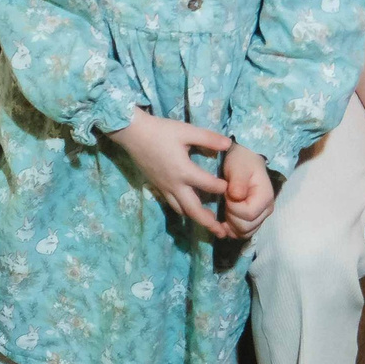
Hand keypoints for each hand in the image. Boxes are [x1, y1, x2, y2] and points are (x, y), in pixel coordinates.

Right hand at [109, 111, 233, 237]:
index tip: (232, 188)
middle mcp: (175, 184)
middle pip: (193, 210)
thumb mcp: (186, 131)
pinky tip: (189, 209)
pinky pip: (172, 204)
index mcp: (184, 171)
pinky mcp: (157, 186)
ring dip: (196, 218)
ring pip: (181, 210)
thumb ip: (208, 138)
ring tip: (208, 224)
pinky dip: (183, 210)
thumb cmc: (160, 131)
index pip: (209, 185)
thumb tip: (229, 144)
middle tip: (222, 233)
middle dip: (209, 223)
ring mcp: (164, 187)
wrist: (132, 132)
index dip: (223, 188)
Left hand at [220, 144, 275, 237]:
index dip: (233, 207)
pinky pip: (244, 232)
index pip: (248, 214)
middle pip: (246, 227)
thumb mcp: (237, 166)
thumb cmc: (241, 161)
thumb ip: (238, 182)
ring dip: (231, 226)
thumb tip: (236, 197)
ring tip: (223, 211)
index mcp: (265, 197)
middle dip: (230, 217)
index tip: (227, 194)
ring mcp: (261, 216)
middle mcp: (266, 210)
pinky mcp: (254, 218)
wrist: (245, 159)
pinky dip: (233, 229)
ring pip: (245, 232)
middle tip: (225, 201)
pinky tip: (224, 221)